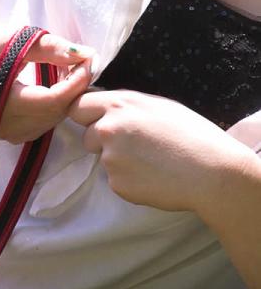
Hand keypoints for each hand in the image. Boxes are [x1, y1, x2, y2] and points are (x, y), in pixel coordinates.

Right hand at [0, 27, 94, 143]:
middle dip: (74, 88)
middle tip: (80, 61)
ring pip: (52, 121)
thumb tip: (86, 54)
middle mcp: (0, 124)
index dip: (76, 82)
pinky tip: (53, 86)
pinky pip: (43, 125)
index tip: (88, 60)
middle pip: (55, 112)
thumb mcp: (14, 39)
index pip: (51, 100)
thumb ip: (50, 47)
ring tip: (66, 71)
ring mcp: (4, 133)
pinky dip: (54, 107)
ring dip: (66, 98)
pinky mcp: (8, 135)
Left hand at [67, 89, 257, 215]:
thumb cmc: (192, 135)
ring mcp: (110, 158)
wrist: (211, 171)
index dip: (85, 115)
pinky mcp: (116, 183)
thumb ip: (126, 108)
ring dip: (118, 161)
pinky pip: (115, 179)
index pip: (78, 106)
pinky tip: (153, 176)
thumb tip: (106, 110)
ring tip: (151, 160)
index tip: (93, 121)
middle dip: (101, 141)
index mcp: (120, 105)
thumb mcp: (158, 107)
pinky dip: (129, 179)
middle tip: (134, 145)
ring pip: (103, 159)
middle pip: (87, 136)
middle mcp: (108, 129)